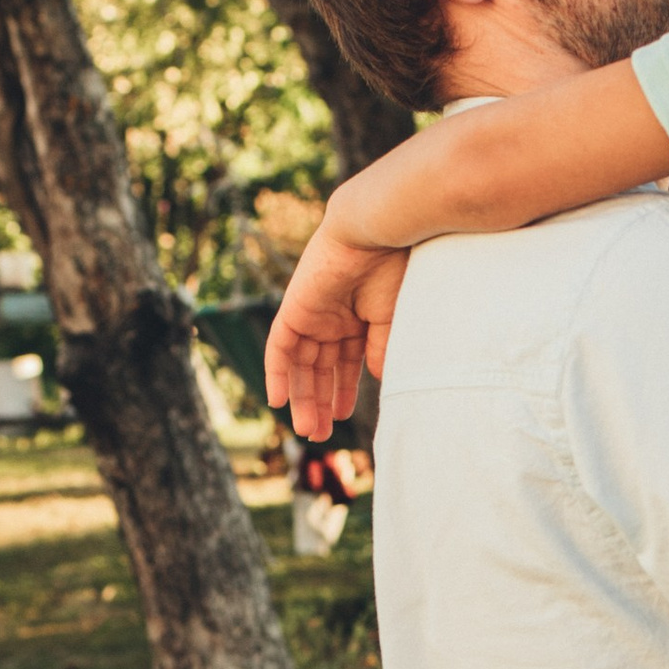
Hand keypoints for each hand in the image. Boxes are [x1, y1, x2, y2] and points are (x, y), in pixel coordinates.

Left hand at [263, 228, 409, 439]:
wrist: (374, 234)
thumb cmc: (391, 270)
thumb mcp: (391, 320)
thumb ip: (381, 351)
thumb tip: (379, 381)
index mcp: (357, 319)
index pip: (345, 363)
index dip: (342, 391)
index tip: (341, 418)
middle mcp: (332, 319)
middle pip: (320, 368)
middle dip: (319, 402)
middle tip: (318, 434)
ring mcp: (311, 315)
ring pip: (301, 364)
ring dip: (302, 397)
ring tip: (306, 429)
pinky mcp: (293, 310)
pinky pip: (279, 348)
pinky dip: (277, 373)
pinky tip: (277, 402)